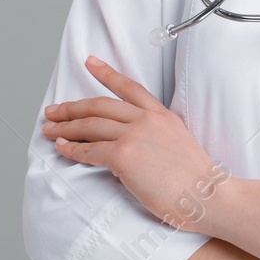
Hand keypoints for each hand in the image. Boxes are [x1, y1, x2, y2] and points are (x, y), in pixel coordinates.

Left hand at [43, 55, 228, 231]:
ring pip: (91, 125)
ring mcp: (135, 135)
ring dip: (65, 127)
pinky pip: (89, 150)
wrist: (209, 196)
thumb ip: (156, 137)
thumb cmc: (198, 182)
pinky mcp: (124, 156)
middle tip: (54, 110)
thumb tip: (133, 144)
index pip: (129, 87)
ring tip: (49, 129)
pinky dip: (71, 149)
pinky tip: (62, 148)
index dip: (106, 73)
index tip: (90, 62)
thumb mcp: (180, 144)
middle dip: (72, 107)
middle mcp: (147, 120)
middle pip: (100, 105)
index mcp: (162, 115)